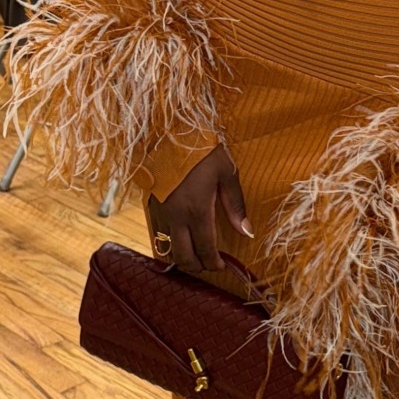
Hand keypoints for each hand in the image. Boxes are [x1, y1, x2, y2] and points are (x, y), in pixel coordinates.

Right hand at [155, 144, 250, 273]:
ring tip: (197, 253)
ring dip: (182, 256)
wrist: (168, 132)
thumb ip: (235, 205)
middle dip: (197, 265)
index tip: (222, 267)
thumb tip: (246, 232)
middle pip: (183, 256)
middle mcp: (176, 217)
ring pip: (168, 248)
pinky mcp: (151, 206)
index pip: (205, 249)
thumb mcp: (226, 173)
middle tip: (210, 263)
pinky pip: (159, 234)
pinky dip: (170, 242)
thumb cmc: (202, 150)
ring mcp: (161, 212)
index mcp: (197, 210)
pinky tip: (182, 237)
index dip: (214, 263)